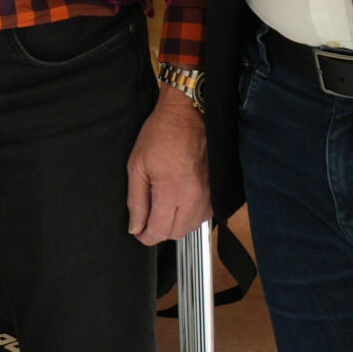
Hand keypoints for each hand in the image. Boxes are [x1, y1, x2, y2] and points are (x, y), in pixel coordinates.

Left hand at [126, 85, 211, 243]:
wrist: (189, 115)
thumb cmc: (162, 134)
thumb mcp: (137, 166)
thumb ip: (136, 200)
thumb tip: (135, 226)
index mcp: (171, 192)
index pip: (159, 231)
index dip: (146, 236)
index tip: (139, 232)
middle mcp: (194, 198)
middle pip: (176, 234)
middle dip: (159, 230)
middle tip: (148, 218)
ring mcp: (209, 195)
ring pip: (191, 227)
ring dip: (176, 223)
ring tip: (163, 206)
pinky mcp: (217, 192)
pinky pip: (204, 216)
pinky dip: (191, 215)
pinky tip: (179, 201)